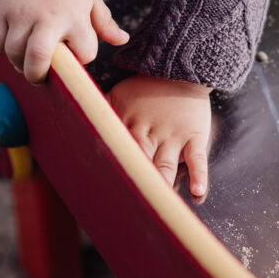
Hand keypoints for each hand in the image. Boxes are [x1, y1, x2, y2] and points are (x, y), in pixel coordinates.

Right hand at [0, 0, 128, 84]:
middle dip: (39, 76)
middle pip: (39, 60)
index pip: (84, 53)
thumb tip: (123, 40)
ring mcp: (20, 16)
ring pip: (15, 54)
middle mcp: (47, 19)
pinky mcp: (0, 11)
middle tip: (43, 78)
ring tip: (29, 62)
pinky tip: (15, 45)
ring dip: (21, 64)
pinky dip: (4, 49)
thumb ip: (104, 22)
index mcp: (75, 17)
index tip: (78, 51)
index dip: (83, 56)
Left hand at [106, 75, 211, 195]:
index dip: (110, 172)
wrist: (181, 71)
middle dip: (134, 184)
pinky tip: (197, 191)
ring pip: (165, 165)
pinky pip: (197, 158)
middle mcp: (150, 132)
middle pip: (139, 163)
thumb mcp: (119, 94)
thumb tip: (79, 127)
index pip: (116, 152)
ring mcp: (173, 135)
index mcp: (128, 124)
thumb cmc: (147, 88)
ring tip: (159, 204)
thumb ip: (102, 112)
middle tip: (128, 206)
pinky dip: (199, 175)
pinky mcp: (194, 136)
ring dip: (162, 184)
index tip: (103, 192)